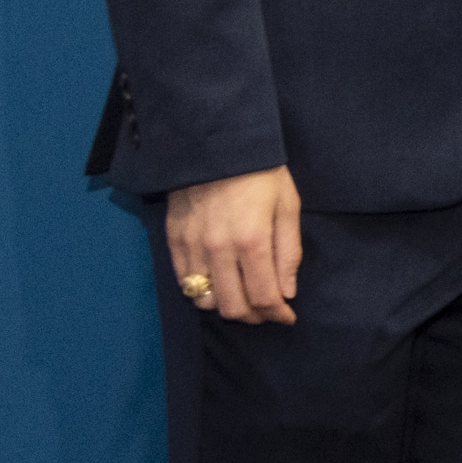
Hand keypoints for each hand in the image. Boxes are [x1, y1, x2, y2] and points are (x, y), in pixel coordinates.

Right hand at [165, 166, 301, 326]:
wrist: (216, 146)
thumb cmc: (261, 174)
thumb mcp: (287, 207)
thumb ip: (288, 252)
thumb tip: (287, 292)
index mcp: (252, 241)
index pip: (263, 297)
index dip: (277, 314)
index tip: (286, 317)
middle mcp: (218, 250)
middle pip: (232, 307)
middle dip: (254, 317)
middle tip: (267, 311)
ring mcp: (192, 247)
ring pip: (204, 301)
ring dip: (226, 306)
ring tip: (243, 296)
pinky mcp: (173, 241)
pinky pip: (184, 282)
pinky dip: (202, 291)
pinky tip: (219, 283)